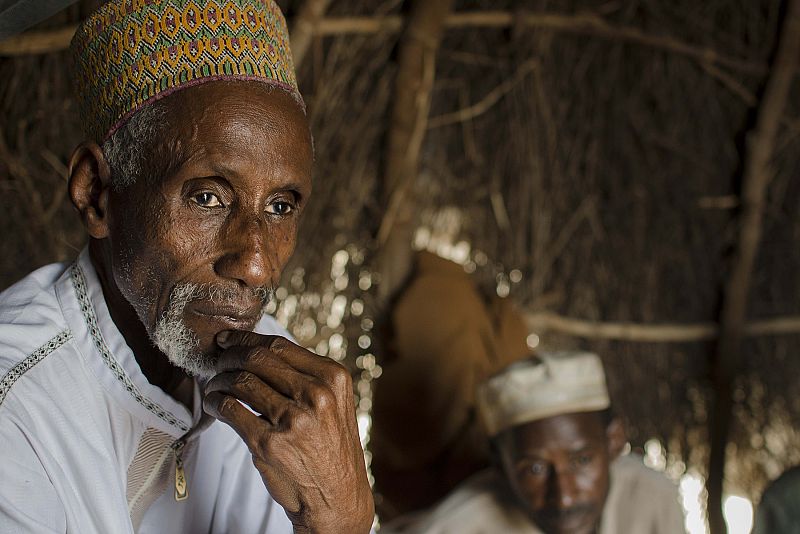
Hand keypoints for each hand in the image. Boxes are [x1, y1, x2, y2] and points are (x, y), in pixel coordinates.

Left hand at [203, 331, 373, 532]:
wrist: (338, 497)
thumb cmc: (331, 449)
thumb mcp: (334, 404)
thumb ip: (306, 376)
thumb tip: (259, 351)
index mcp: (332, 378)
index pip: (280, 346)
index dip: (247, 339)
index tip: (229, 340)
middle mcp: (316, 395)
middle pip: (257, 359)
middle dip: (229, 356)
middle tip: (217, 360)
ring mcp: (292, 419)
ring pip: (240, 382)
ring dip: (218, 381)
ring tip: (214, 386)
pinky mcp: (269, 443)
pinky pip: (229, 410)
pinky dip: (214, 403)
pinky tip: (214, 405)